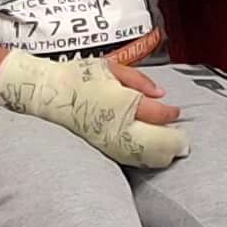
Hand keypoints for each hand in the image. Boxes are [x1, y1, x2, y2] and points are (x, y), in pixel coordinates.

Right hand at [0, 50, 186, 167]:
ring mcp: (110, 141)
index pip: (158, 113)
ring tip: (170, 149)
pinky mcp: (102, 150)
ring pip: (145, 155)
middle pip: (157, 141)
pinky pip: (129, 159)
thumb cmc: (77, 76)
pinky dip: (144, 158)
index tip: (176, 113)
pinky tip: (150, 155)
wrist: (45, 94)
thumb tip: (160, 94)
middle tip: (182, 139)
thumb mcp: (110, 67)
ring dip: (161, 153)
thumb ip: (138, 79)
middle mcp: (119, 125)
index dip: (171, 114)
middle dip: (173, 140)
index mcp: (124, 102)